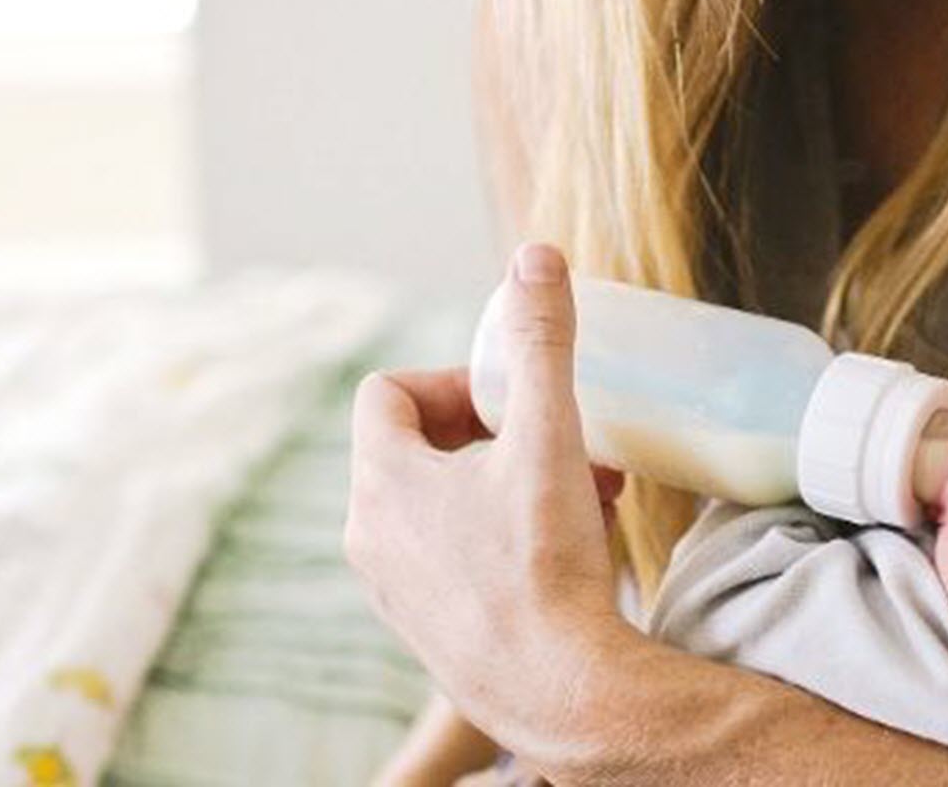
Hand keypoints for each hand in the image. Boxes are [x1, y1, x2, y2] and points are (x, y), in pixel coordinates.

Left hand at [345, 243, 632, 738]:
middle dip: (494, 433)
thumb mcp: (549, 435)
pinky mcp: (424, 628)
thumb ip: (541, 342)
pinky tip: (563, 547)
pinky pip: (450, 555)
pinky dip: (498, 534)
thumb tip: (534, 256)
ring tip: (577, 493)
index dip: (453, 382)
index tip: (512, 402)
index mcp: (383, 481)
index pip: (387, 394)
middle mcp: (370, 535)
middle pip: (416, 448)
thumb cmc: (546, 565)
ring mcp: (392, 589)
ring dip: (504, 482)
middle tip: (554, 443)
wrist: (558, 691)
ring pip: (440, 504)